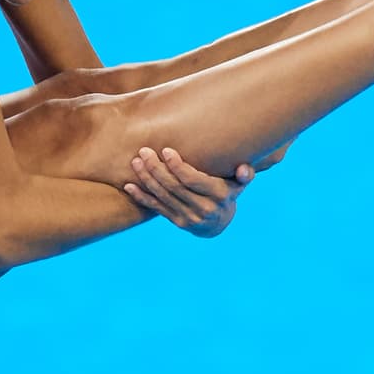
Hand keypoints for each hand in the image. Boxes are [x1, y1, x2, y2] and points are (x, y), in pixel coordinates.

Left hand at [122, 147, 255, 237]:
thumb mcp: (239, 184)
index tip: (166, 151)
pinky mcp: (176, 222)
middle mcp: (203, 208)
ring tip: (136, 162)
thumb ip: (244, 174)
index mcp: (219, 195)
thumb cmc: (227, 191)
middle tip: (144, 152)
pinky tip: (129, 186)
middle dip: (157, 169)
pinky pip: (156, 208)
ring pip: (163, 197)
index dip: (178, 167)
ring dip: (147, 179)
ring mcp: (189, 217)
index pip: (194, 181)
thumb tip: (244, 169)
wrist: (219, 222)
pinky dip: (141, 197)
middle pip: (175, 187)